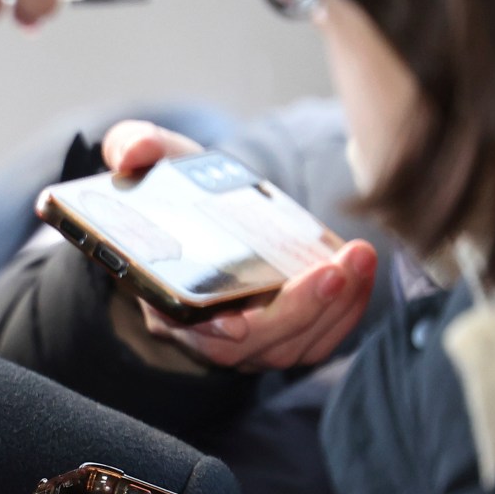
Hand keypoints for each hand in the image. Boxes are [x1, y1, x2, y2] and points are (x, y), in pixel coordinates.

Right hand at [97, 121, 379, 371]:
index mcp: (162, 295)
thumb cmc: (175, 192)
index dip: (208, 332)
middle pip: (252, 344)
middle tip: (333, 270)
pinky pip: (320, 338)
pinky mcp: (285, 334)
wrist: (205, 212)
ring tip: (358, 258)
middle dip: (297, 311)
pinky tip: (362, 270)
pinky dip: (347, 309)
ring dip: (334, 308)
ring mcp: (248, 339)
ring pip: (292, 347)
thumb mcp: (151, 162)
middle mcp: (203, 330)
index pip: (184, 328)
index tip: (234, 323)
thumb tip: (132, 153)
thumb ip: (134, 146)